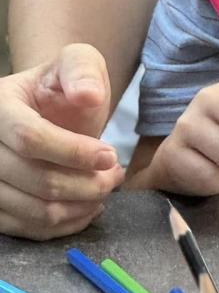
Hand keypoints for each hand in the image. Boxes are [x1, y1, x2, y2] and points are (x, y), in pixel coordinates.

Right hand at [0, 43, 124, 238]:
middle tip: (116, 175)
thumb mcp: (76, 62)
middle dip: (86, 182)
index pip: (31, 138)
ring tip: (106, 187)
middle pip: (35, 178)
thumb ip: (82, 71)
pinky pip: (29, 229)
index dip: (74, 151)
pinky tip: (89, 206)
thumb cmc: (61, 86)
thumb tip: (88, 95)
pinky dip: (65, 223)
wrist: (43, 110)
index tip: (110, 155)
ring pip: (34, 210)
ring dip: (80, 205)